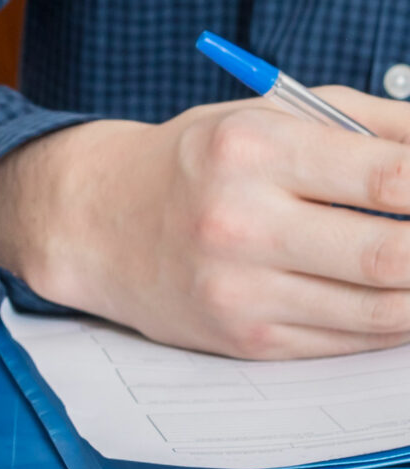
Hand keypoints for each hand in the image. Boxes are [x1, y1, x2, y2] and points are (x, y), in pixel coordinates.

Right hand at [0, 86, 409, 358]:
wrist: (98, 223)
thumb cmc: (193, 164)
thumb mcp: (271, 114)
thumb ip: (373, 124)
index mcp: (250, 151)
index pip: (391, 180)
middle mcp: (238, 224)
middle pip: (393, 255)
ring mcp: (238, 290)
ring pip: (381, 311)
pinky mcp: (243, 338)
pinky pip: (346, 342)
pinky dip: (389, 323)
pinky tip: (391, 296)